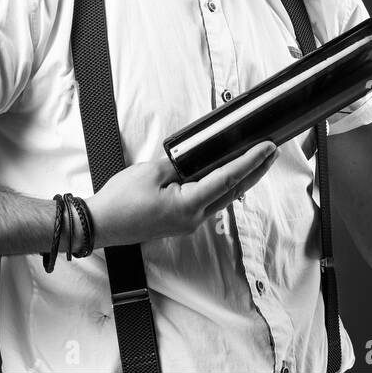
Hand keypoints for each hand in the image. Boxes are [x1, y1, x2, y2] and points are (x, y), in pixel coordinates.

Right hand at [86, 141, 279, 249]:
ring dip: (240, 179)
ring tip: (254, 162)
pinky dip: (222, 187)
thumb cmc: (120, 201)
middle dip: (254, 171)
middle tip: (271, 153)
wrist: (100, 225)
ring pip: (222, 198)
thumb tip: (194, 160)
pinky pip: (208, 203)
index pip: (228, 178)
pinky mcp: (179, 222)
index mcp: (189, 205)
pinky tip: (224, 177)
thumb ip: (178, 164)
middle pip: (233, 191)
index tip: (268, 148)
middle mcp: (194, 218)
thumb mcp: (151, 172)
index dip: (251, 161)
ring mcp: (187, 223)